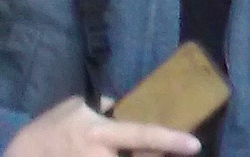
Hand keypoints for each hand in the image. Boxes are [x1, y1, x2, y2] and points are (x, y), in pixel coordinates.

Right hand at [5, 98, 202, 155]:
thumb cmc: (47, 130)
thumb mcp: (74, 108)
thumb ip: (102, 105)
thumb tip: (123, 105)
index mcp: (99, 133)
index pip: (142, 135)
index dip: (170, 141)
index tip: (195, 145)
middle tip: (176, 152)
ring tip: (157, 153)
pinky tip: (123, 155)